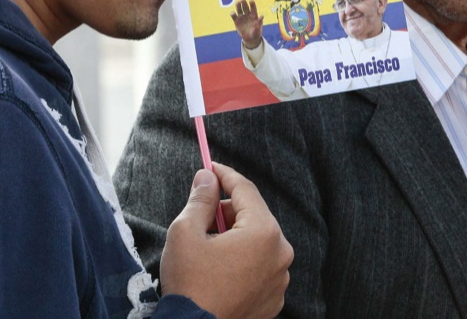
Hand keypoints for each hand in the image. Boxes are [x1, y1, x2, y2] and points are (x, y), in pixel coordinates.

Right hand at [159, 162, 292, 318]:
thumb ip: (200, 199)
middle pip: (254, 215)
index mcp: (264, 232)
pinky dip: (242, 260)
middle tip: (201, 212)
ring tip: (207, 244)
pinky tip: (219, 267)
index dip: (224, 175)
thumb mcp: (185, 232)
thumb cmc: (190, 284)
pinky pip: (260, 266)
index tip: (208, 167)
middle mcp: (281, 253)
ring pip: (257, 241)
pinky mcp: (274, 299)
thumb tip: (207, 177)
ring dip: (235, 235)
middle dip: (227, 209)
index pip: (245, 190)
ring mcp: (280, 279)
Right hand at [231, 0, 263, 49]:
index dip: (252, 4)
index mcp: (254, 15)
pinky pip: (234, 16)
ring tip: (237, 3)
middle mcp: (247, 15)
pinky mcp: (236, 21)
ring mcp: (242, 17)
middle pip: (245, 7)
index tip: (251, 1)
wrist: (250, 39)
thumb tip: (261, 16)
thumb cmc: (256, 33)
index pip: (253, 8)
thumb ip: (259, 23)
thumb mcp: (258, 30)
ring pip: (239, 9)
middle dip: (244, 3)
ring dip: (238, 6)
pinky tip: (233, 13)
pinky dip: (233, 14)